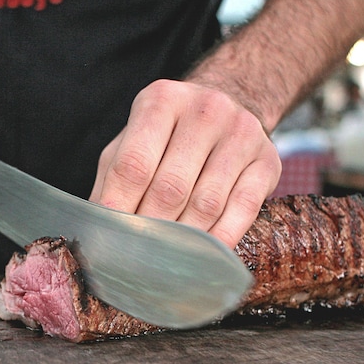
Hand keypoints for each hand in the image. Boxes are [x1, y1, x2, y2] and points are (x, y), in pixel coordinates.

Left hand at [89, 79, 280, 247]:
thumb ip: (113, 179)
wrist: (230, 106)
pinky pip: (243, 210)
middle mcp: (205, 110)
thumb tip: (95, 226)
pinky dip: (221, 239)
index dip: (118, 207)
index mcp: (161, 100)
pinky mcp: (268, 160)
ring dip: (183, 240)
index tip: (108, 240)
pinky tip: (204, 257)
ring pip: (206, 203)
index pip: (133, 164)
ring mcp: (242, 133)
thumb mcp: (133, 141)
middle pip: (170, 187)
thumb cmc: (169, 135)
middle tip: (135, 259)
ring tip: (164, 263)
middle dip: (150, 229)